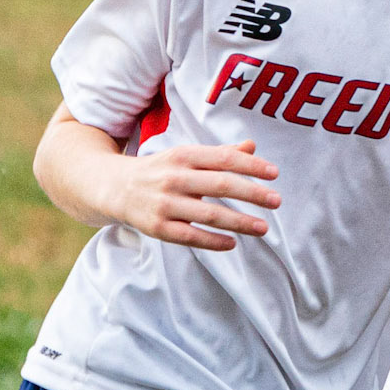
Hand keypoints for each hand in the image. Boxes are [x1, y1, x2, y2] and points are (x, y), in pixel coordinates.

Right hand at [107, 138, 279, 250]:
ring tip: (263, 228)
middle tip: (277, 201)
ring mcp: (165, 203)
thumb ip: (219, 154)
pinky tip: (232, 243)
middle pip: (220, 185)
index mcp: (183, 155)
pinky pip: (190, 236)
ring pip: (209, 214)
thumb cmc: (159, 170)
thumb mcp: (185, 156)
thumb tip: (252, 146)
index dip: (251, 165)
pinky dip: (213, 241)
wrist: (113, 187)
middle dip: (252, 193)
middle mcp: (174, 177)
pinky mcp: (158, 227)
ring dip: (239, 222)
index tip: (274, 174)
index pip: (224, 158)